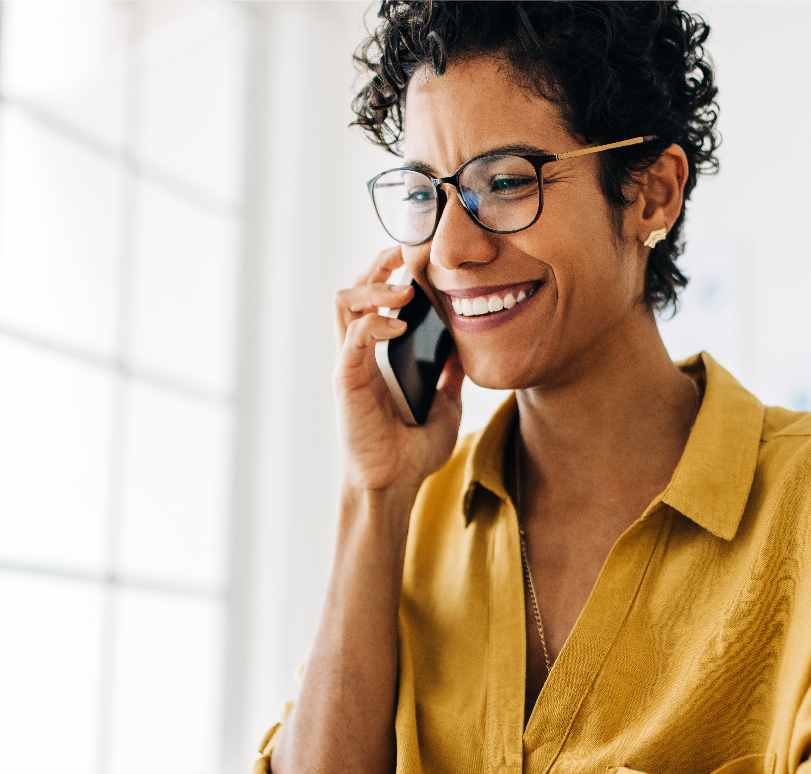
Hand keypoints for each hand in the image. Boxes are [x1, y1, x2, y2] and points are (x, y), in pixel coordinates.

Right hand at [333, 248, 464, 494]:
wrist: (395, 485)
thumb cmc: (412, 452)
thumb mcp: (445, 405)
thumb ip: (450, 377)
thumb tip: (466, 354)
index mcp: (378, 356)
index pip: (375, 300)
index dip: (390, 271)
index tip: (416, 254)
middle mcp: (359, 354)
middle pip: (354, 290)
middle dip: (377, 265)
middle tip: (404, 250)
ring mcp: (350, 364)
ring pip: (345, 303)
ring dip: (373, 286)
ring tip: (405, 287)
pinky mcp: (346, 380)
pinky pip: (353, 337)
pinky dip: (376, 322)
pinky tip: (400, 325)